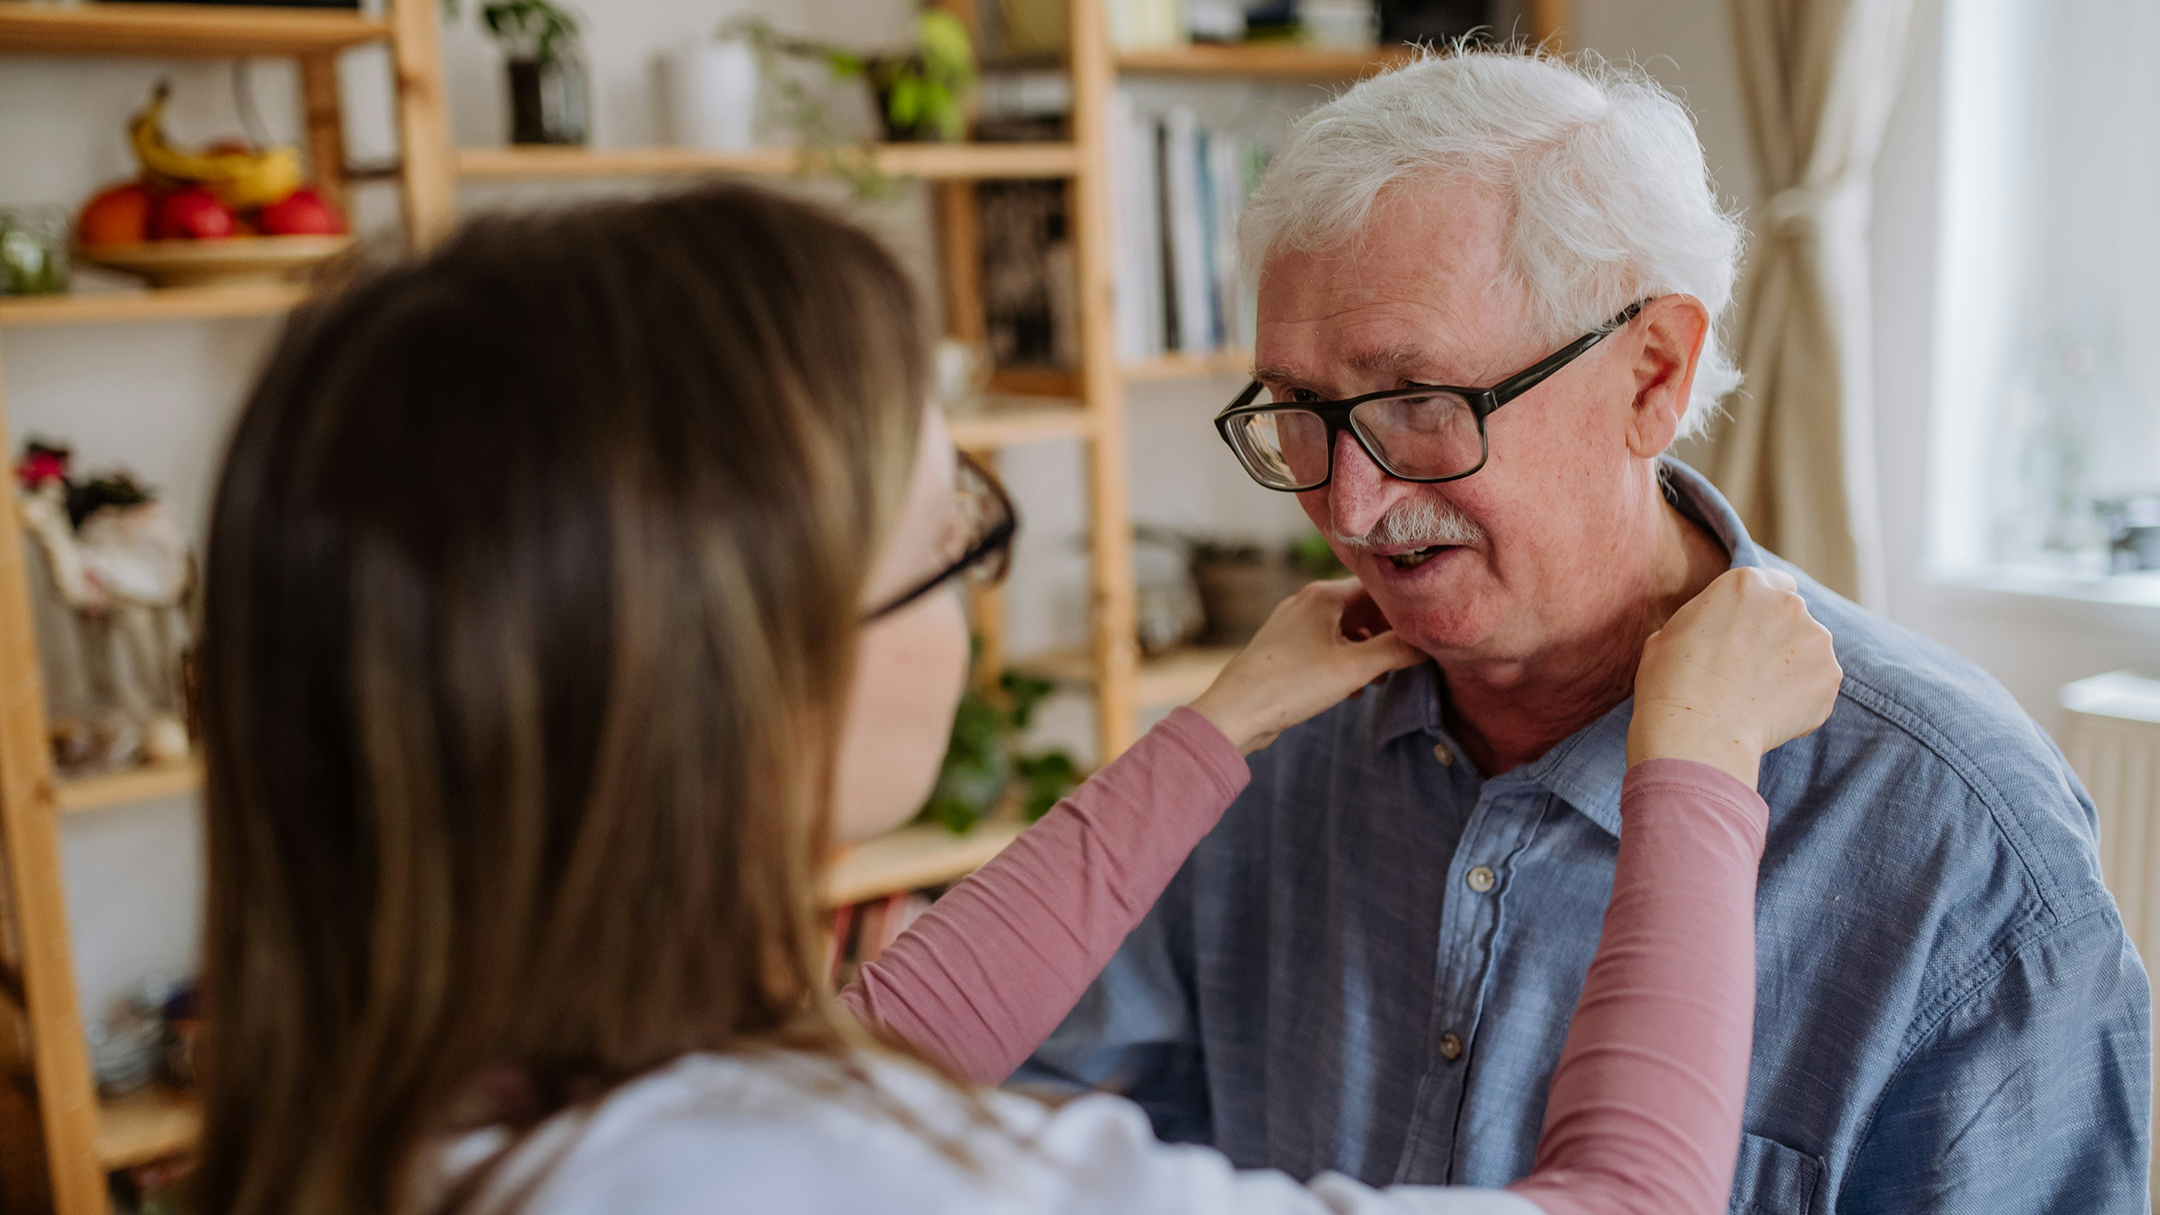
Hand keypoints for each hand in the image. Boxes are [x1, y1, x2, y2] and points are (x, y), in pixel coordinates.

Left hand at [1190, 579, 1424, 753]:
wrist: (1234, 713)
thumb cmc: (1290, 686)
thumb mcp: (1352, 669)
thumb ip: (1395, 651)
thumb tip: (1429, 641)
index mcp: (1323, 595)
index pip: (1378, 587)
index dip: (1405, 607)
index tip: (1426, 629)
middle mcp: (1307, 602)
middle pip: (1363, 607)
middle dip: (1388, 633)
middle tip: (1408, 658)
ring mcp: (1294, 625)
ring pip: (1345, 629)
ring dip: (1368, 651)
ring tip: (1382, 678)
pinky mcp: (1286, 649)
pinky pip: (1327, 646)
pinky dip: (1345, 661)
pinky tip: (1354, 689)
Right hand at [1627, 567, 1841, 787]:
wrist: (1696, 730)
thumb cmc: (1671, 682)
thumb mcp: (1670, 633)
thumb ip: (1703, 621)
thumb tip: (1706, 633)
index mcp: (1745, 584)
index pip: (1774, 583)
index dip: (1763, 609)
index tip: (1752, 631)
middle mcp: (1787, 603)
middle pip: (1794, 616)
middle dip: (1779, 638)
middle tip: (1750, 671)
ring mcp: (1815, 638)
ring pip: (1810, 651)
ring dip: (1793, 668)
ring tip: (1759, 698)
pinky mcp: (1830, 676)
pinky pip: (1818, 685)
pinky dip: (1802, 700)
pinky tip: (1771, 716)